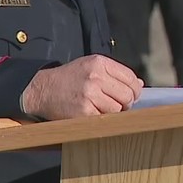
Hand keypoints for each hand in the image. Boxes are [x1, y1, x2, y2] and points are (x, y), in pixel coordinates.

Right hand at [19, 54, 144, 120]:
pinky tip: (93, 113)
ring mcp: (89, 94)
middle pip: (127, 95)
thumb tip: (139, 85)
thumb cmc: (69, 78)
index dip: (134, 89)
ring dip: (114, 112)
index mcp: (99, 63)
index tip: (130, 95)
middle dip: (126, 102)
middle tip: (116, 104)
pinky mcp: (84, 111)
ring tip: (101, 108)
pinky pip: (106, 119)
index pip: (131, 78)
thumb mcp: (91, 66)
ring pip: (118, 109)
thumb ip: (115, 74)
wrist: (43, 90)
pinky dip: (103, 119)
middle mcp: (95, 77)